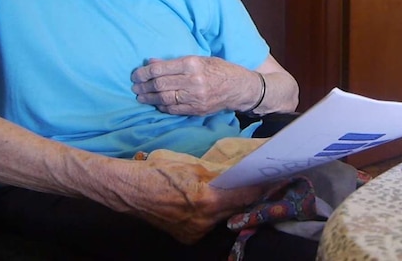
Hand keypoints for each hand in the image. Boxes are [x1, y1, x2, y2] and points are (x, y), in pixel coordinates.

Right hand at [123, 157, 264, 243]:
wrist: (128, 190)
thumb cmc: (157, 171)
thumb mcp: (191, 165)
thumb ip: (216, 174)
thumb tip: (237, 174)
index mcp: (206, 201)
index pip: (243, 196)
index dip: (259, 187)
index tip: (273, 178)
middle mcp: (203, 222)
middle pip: (235, 209)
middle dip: (248, 197)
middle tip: (261, 183)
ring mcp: (194, 232)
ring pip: (223, 217)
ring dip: (231, 205)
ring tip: (240, 190)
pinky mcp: (187, 236)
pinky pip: (209, 223)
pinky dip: (215, 213)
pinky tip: (216, 202)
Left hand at [131, 56, 258, 114]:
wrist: (239, 87)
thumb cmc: (219, 69)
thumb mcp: (198, 59)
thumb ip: (174, 62)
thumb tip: (151, 62)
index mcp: (192, 64)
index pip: (160, 69)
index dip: (144, 73)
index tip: (136, 74)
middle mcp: (193, 81)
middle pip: (160, 85)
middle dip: (144, 86)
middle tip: (135, 87)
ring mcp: (195, 97)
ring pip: (164, 99)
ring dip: (149, 98)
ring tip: (141, 96)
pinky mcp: (197, 109)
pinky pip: (173, 109)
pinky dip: (162, 107)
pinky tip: (156, 104)